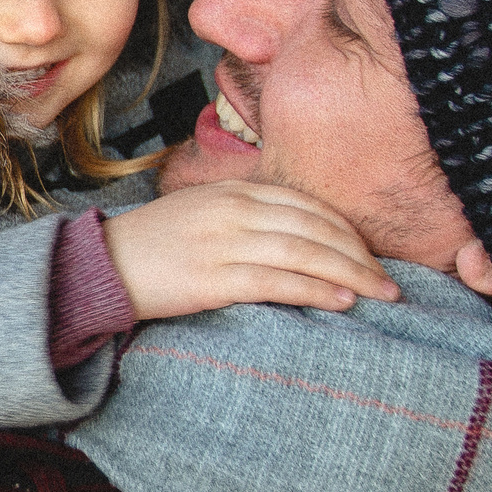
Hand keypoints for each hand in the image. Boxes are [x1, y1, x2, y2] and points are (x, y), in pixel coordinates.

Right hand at [102, 179, 398, 318]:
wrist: (101, 264)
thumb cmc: (152, 245)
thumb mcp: (201, 212)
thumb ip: (244, 215)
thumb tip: (293, 238)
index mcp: (233, 190)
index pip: (306, 204)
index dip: (347, 229)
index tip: (370, 253)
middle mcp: (235, 210)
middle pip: (315, 227)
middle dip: (359, 255)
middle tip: (390, 280)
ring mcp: (224, 242)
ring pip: (305, 253)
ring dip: (350, 274)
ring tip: (379, 293)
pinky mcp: (213, 278)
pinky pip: (277, 282)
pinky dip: (315, 290)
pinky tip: (341, 300)